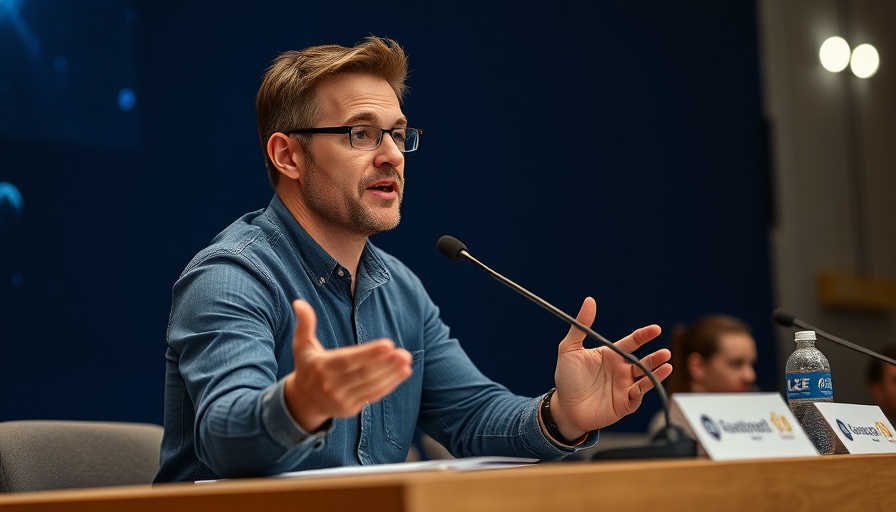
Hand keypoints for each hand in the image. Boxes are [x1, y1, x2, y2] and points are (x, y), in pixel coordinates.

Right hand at [283, 299, 412, 431]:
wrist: (302, 401)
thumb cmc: (307, 367)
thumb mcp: (301, 346)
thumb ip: (304, 324)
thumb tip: (299, 302)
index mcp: (321, 367)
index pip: (348, 360)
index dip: (369, 353)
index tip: (388, 344)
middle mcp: (331, 385)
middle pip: (363, 374)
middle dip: (385, 364)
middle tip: (404, 353)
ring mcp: (342, 399)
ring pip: (370, 386)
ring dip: (391, 374)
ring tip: (406, 361)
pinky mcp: (351, 409)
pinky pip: (373, 396)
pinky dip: (389, 385)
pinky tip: (402, 373)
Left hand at [549, 297, 671, 439]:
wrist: (564, 407)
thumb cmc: (566, 378)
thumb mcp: (569, 349)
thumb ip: (581, 326)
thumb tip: (589, 301)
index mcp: (611, 355)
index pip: (632, 342)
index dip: (644, 336)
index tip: (655, 329)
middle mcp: (621, 370)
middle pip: (643, 362)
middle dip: (656, 357)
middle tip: (665, 352)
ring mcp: (624, 387)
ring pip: (645, 379)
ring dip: (657, 374)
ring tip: (667, 366)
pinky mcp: (624, 404)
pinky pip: (637, 397)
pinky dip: (643, 392)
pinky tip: (647, 385)